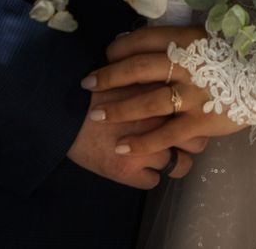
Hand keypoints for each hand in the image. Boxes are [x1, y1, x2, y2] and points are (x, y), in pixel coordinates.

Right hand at [66, 85, 198, 187]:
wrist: (59, 108)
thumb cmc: (91, 87)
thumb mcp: (127, 74)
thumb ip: (152, 81)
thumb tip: (166, 80)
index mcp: (162, 95)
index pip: (197, 112)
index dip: (191, 118)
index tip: (182, 119)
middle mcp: (161, 122)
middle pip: (197, 140)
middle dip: (187, 141)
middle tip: (173, 139)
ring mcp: (147, 148)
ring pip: (180, 166)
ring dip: (171, 161)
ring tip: (156, 156)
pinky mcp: (128, 170)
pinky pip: (153, 181)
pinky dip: (145, 176)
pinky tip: (134, 166)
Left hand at [84, 27, 242, 157]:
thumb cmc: (234, 56)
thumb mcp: (205, 38)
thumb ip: (176, 42)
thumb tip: (140, 44)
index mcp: (186, 40)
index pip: (142, 40)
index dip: (118, 47)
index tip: (106, 56)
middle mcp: (186, 65)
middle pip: (137, 69)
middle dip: (108, 77)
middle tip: (87, 84)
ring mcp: (194, 94)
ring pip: (147, 101)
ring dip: (118, 109)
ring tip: (97, 116)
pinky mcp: (201, 121)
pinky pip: (165, 133)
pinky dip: (142, 142)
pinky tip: (123, 147)